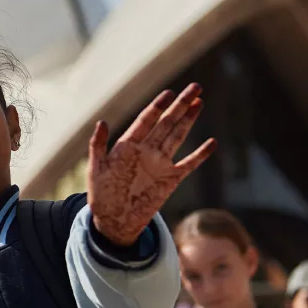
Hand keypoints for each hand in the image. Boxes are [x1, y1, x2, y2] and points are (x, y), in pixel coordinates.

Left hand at [87, 84, 215, 245]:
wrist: (114, 221)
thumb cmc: (101, 195)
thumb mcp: (95, 169)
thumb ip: (98, 145)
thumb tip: (102, 121)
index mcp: (128, 145)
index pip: (146, 120)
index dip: (158, 106)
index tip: (170, 92)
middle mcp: (147, 150)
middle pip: (166, 122)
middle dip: (180, 105)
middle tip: (195, 87)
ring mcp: (160, 164)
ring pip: (178, 136)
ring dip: (189, 120)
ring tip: (200, 102)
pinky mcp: (170, 180)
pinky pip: (188, 164)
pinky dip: (200, 154)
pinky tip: (212, 143)